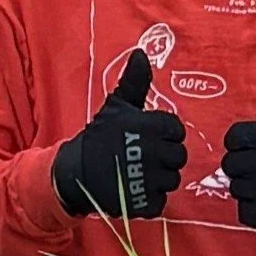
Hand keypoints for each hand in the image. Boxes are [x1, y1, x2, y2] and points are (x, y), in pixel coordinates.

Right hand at [52, 49, 186, 217]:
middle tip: (144, 156)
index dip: (165, 133)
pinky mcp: (142, 203)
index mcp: (149, 126)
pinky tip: (136, 188)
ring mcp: (148, 179)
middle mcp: (152, 152)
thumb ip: (135, 81)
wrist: (76, 171)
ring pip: (172, 179)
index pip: (176, 130)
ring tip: (139, 172)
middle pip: (179, 156)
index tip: (149, 137)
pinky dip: (151, 198)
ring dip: (159, 178)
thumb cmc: (100, 135)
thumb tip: (141, 53)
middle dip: (165, 156)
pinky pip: (161, 200)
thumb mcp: (118, 105)